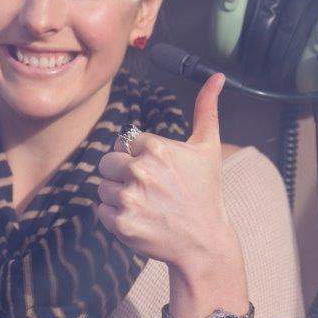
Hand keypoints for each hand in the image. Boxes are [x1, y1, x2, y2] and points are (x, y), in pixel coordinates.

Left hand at [95, 73, 235, 276]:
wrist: (204, 241)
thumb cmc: (205, 192)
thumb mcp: (208, 148)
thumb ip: (206, 108)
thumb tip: (217, 76)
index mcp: (156, 147)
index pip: (124, 143)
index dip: (137, 157)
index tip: (156, 172)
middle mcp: (141, 171)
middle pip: (107, 162)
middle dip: (122, 174)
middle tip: (147, 188)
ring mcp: (130, 198)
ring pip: (102, 187)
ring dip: (118, 196)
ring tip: (145, 204)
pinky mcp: (121, 223)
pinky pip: (101, 210)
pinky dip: (114, 216)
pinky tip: (139, 218)